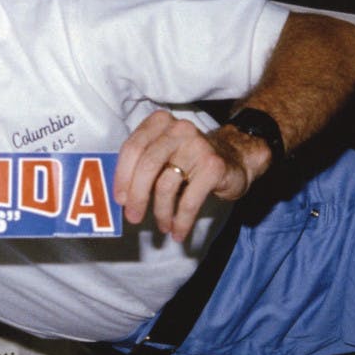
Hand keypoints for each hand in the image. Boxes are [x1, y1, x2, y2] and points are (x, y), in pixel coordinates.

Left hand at [114, 110, 270, 241]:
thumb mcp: (163, 154)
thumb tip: (119, 197)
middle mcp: (178, 130)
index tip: (119, 200)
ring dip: (160, 212)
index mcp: (160, 122)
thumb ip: (140, 165)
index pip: (132, 148)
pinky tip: (178, 232)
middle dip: (137, 197)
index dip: (122, 176)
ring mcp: (198, 146)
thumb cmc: (189, 161)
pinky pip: (189, 200)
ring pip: (166, 185)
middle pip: (147, 165)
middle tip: (133, 217)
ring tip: (163, 226)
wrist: (235, 159)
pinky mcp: (213, 166)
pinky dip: (181, 221)